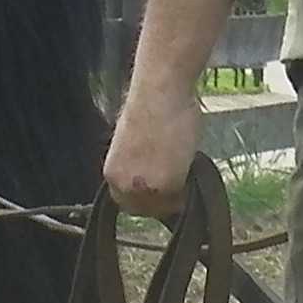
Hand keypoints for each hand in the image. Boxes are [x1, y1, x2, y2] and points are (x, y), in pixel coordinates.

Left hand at [104, 80, 203, 219]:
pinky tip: (189, 161)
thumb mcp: (133, 145)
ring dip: (177, 192)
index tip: (159, 193)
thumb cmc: (150, 107)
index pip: (127, 203)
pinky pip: (182, 198)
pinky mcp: (166, 186)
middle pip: (146, 210)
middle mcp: (124, 185)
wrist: (159, 92)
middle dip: (161, 201)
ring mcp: (144, 189)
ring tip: (183, 164)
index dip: (146, 200)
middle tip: (178, 184)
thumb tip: (153, 175)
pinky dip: (189, 185)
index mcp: (112, 174)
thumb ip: (139, 166)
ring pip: (166, 206)